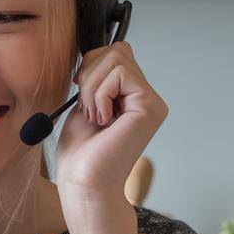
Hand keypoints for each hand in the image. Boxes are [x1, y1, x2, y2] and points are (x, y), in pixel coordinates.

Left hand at [54, 40, 167, 199]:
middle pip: (117, 50)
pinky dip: (100, 95)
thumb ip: (98, 77)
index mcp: (132, 96)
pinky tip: (103, 120)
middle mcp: (147, 98)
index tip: (82, 96)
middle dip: (90, 75)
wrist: (83, 182)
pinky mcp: (150, 107)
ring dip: (93, 88)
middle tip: (88, 110)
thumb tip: (100, 51)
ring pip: (116, 58)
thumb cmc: (81, 152)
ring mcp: (152, 102)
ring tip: (95, 117)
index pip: (116, 52)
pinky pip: (119, 75)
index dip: (90, 66)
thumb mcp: (85, 103)